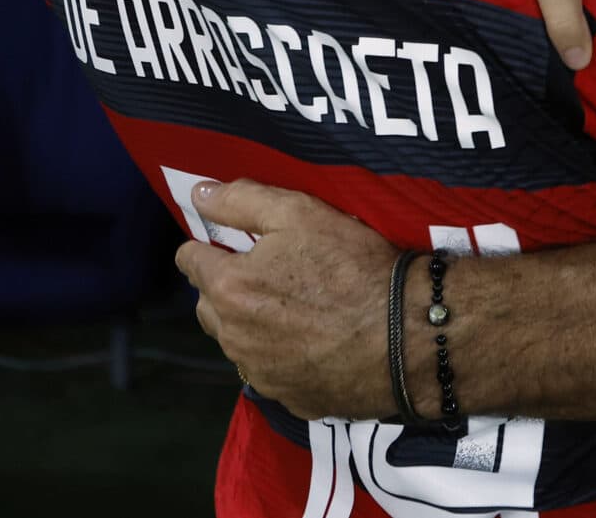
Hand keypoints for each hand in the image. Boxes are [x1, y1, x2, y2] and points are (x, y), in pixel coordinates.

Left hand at [174, 179, 399, 421]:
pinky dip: (281, 357)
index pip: (188, 261)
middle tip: (270, 272)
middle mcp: (234, 337)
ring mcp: (261, 374)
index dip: (208, 245)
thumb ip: (241, 200)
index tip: (233, 242)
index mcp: (229, 288)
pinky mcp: (291, 399)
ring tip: (295, 308)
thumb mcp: (300, 213)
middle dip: (225, 287)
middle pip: (207, 306)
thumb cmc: (353, 266)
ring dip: (250, 325)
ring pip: (237, 343)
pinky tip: (315, 341)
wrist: (407, 335)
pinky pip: (271, 372)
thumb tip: (199, 195)